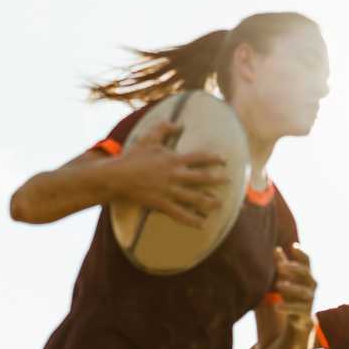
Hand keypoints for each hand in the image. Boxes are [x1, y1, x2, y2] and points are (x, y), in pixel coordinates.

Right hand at [111, 122, 228, 227]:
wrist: (118, 177)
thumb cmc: (133, 157)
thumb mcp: (148, 138)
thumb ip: (164, 127)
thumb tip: (179, 123)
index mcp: (174, 159)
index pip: (200, 157)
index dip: (214, 158)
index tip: (224, 160)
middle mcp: (175, 175)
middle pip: (203, 178)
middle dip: (218, 179)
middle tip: (230, 181)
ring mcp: (170, 191)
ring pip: (195, 198)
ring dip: (210, 202)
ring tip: (220, 204)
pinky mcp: (162, 204)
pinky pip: (180, 214)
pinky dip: (192, 220)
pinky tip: (202, 225)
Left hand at [274, 245, 316, 326]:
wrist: (301, 320)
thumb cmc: (294, 295)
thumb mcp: (288, 279)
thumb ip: (283, 264)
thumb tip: (276, 248)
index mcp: (307, 275)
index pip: (307, 262)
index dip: (302, 254)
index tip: (293, 247)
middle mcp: (312, 285)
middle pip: (306, 273)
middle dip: (294, 268)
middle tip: (280, 266)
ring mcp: (311, 298)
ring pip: (302, 291)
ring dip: (291, 287)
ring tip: (278, 284)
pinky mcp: (308, 312)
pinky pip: (298, 308)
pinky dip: (287, 307)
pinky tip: (276, 306)